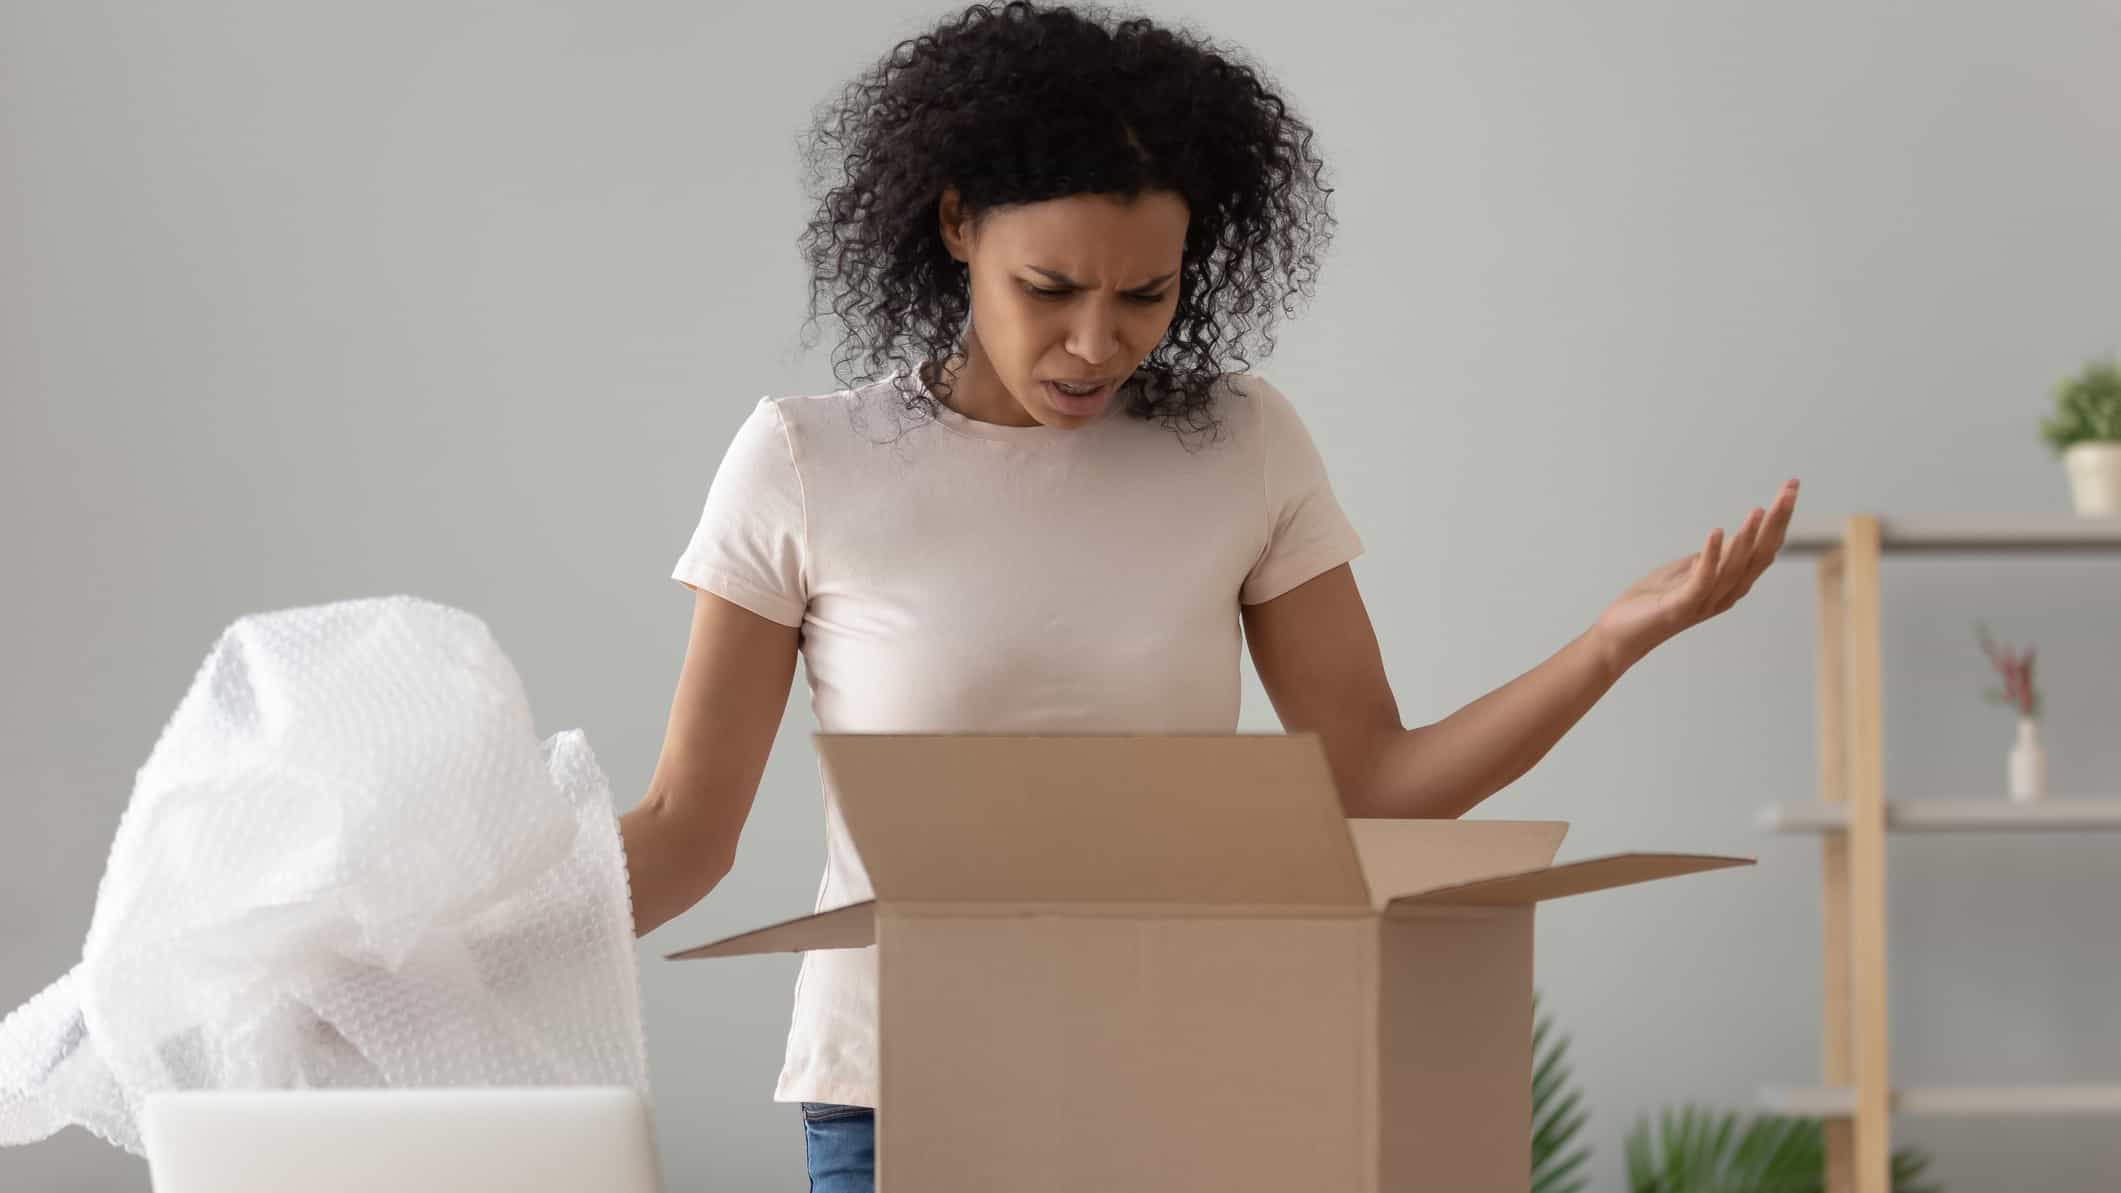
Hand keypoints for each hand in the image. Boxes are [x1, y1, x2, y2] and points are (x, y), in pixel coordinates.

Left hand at [1592, 479, 1799, 668]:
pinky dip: (1711, 556)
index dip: (1779, 519)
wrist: (1619, 635)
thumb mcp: (1686, 571)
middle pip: (1760, 555)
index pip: (1764, 548)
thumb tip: (1731, 539)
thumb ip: (1710, 558)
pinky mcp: (1681, 606)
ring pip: (1735, 567)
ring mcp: (1704, 601)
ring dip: (1747, 537)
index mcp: (1729, 583)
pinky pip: (1701, 579)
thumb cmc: (1651, 602)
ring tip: (1759, 510)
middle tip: (1791, 488)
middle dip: (1777, 521)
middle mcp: (1725, 593)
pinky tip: (1716, 532)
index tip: (1791, 486)